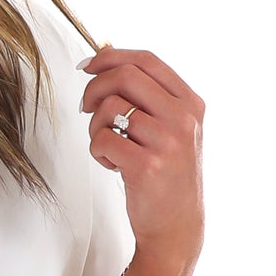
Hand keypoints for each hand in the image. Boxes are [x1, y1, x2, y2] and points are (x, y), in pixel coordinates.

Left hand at [78, 43, 204, 264]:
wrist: (177, 224)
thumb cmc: (167, 174)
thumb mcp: (170, 128)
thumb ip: (146, 94)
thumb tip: (106, 51)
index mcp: (190, 103)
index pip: (147, 60)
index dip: (111, 57)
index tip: (88, 66)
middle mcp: (183, 119)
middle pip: (125, 76)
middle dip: (94, 87)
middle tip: (85, 107)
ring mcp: (167, 142)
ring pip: (109, 108)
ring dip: (96, 126)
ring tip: (108, 146)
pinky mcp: (146, 166)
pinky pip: (102, 140)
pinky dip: (97, 151)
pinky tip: (113, 164)